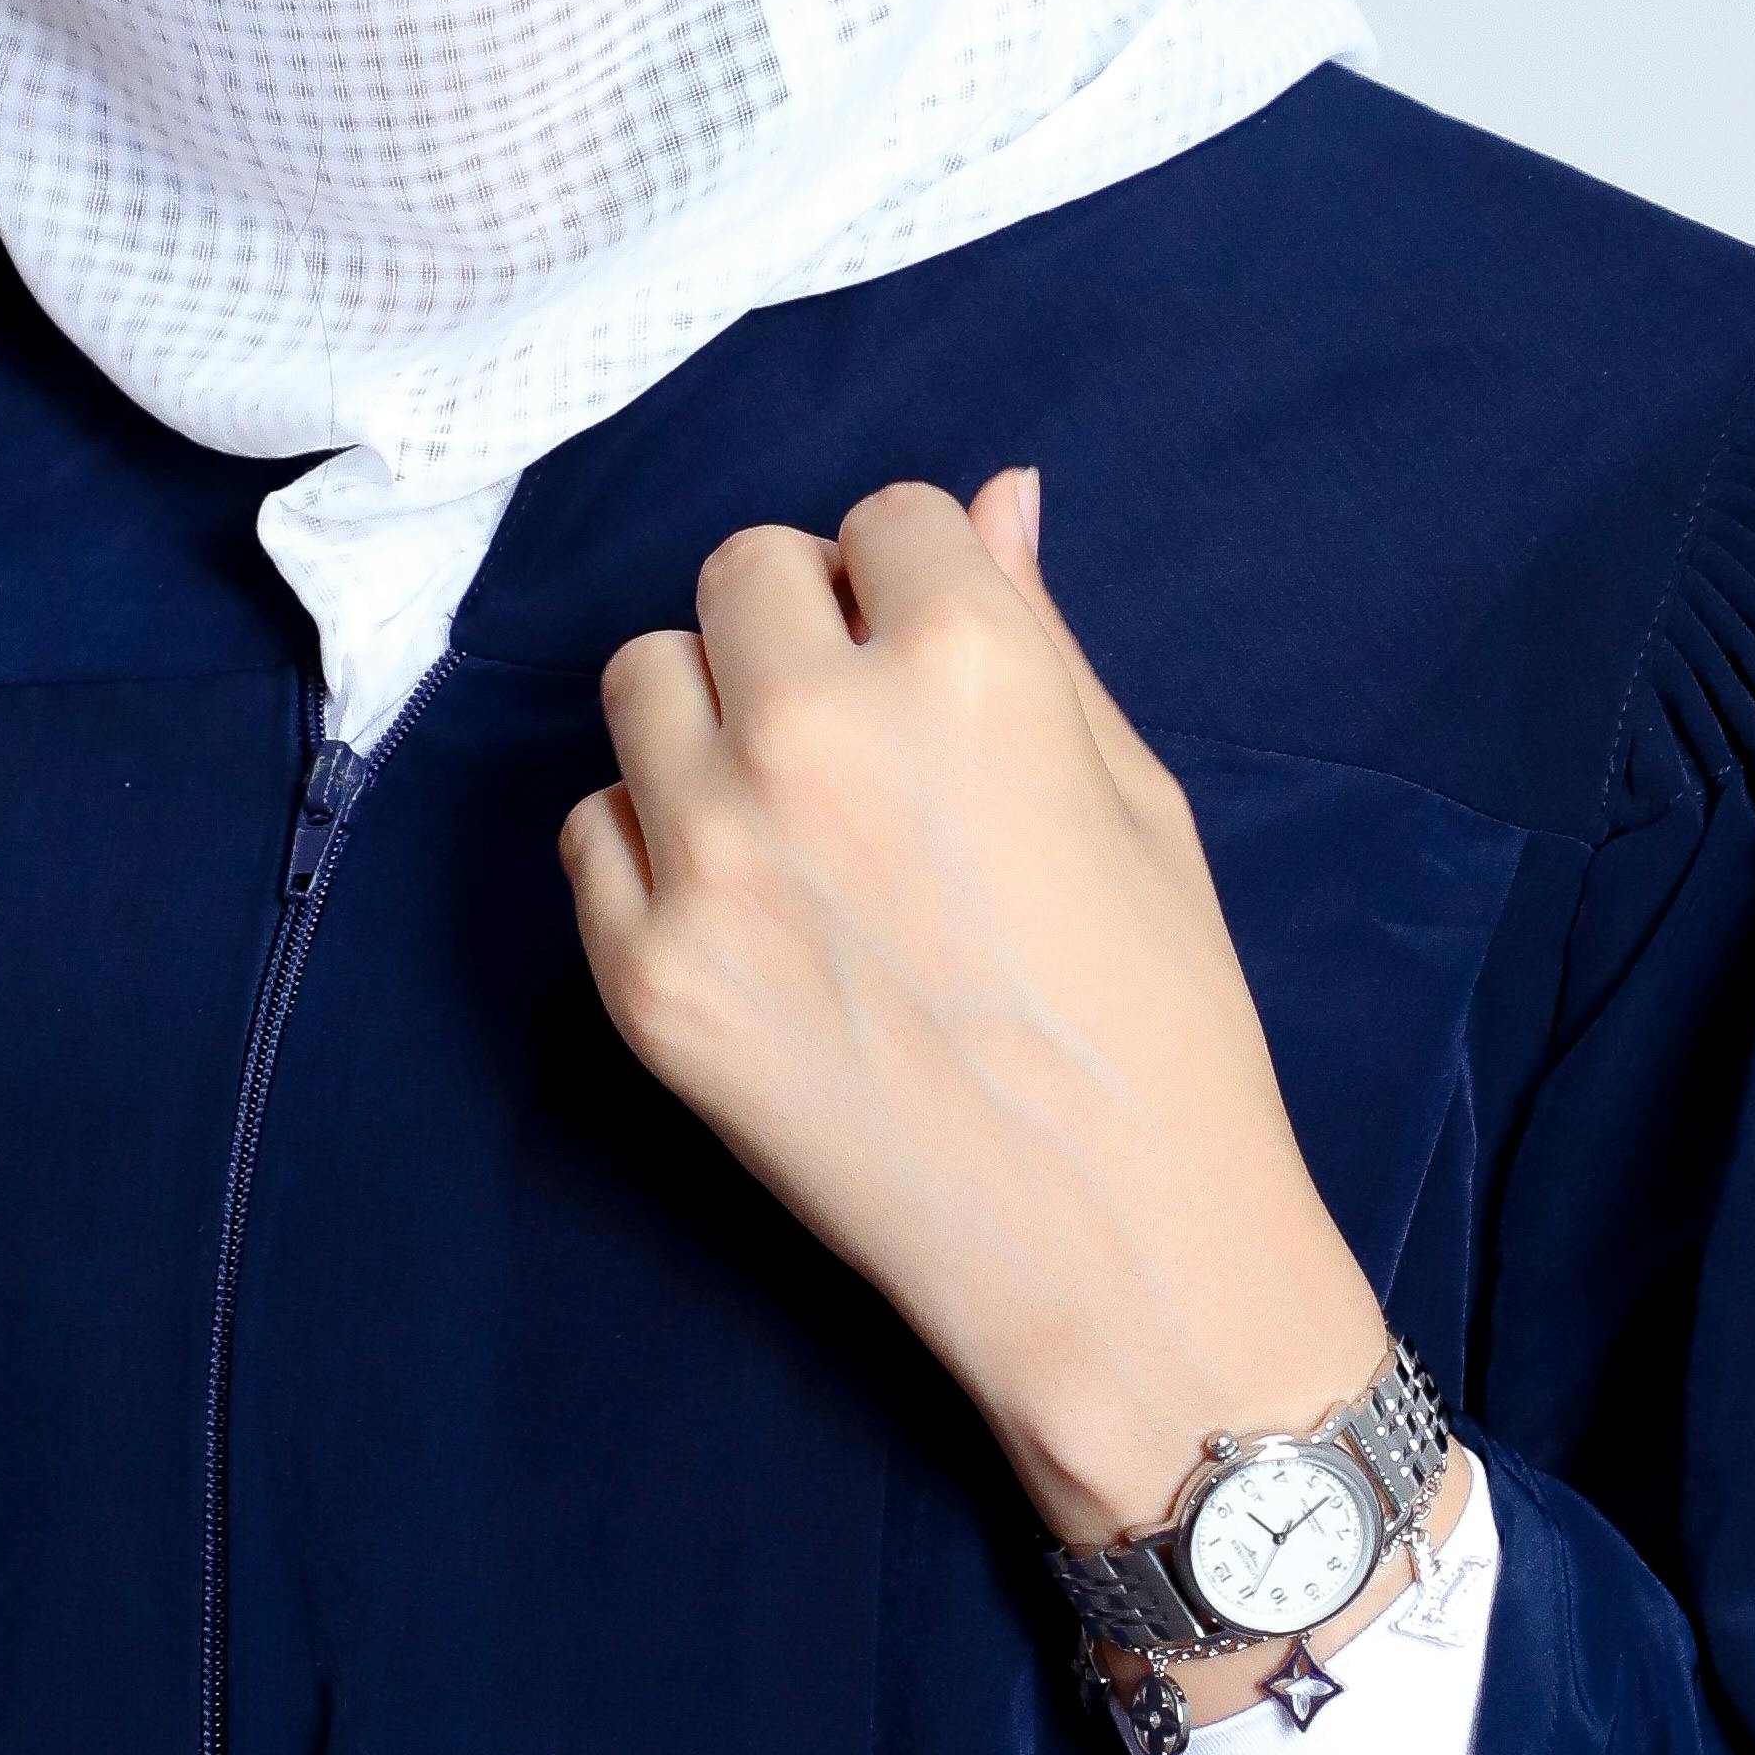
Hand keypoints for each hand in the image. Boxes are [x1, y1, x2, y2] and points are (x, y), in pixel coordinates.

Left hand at [561, 471, 1401, 1603]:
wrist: (1116, 1254)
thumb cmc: (1161, 1024)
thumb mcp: (1138, 799)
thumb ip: (1039, 633)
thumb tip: (991, 500)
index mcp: (966, 661)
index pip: (884, 518)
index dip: (916, 587)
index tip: (936, 664)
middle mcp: (815, 732)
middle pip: (738, 575)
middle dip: (799, 626)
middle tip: (860, 733)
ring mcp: (710, 855)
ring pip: (642, 682)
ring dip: (709, 718)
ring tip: (795, 816)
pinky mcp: (643, 972)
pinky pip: (593, 829)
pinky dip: (655, 849)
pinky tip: (752, 916)